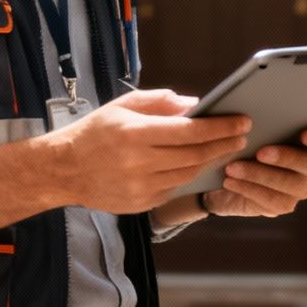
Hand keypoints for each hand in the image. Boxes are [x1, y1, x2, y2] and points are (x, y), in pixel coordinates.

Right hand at [45, 90, 249, 214]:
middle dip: (224, 144)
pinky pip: (174, 188)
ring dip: (210, 160)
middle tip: (242, 135)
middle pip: (195, 155)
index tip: (242, 121)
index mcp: (134, 134)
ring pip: (189, 174)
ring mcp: (140, 187)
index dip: (220, 126)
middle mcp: (138, 163)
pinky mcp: (141, 204)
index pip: (189, 131)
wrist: (64, 170)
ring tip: (224, 147)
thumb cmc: (95, 132)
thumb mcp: (123, 106)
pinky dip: (188, 175)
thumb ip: (161, 103)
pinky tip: (198, 163)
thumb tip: (195, 105)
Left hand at [201, 127, 306, 217]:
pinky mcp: (282, 205)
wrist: (224, 174)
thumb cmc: (242, 143)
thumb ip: (262, 121)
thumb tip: (251, 115)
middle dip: (286, 157)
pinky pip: (271, 200)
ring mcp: (299, 188)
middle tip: (260, 153)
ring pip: (290, 185)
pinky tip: (230, 181)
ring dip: (260, 175)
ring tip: (233, 168)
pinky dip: (248, 189)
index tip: (303, 135)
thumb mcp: (249, 130)